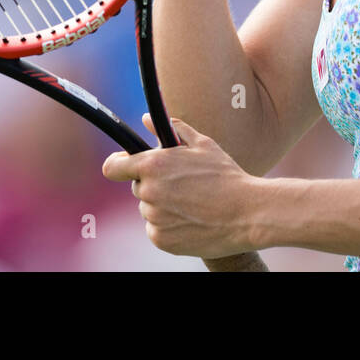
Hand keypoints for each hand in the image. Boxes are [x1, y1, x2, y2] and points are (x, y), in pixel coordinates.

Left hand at [102, 114, 261, 258]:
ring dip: (163, 206)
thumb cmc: (226, 175)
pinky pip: (157, 230)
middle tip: (182, 185)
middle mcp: (149, 191)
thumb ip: (173, 129)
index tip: (123, 167)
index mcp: (154, 165)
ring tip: (192, 203)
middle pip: (139, 188)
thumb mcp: (203, 145)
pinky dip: (169, 226)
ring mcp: (154, 218)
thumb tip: (147, 120)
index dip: (117, 165)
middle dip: (154, 185)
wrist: (247, 212)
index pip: (113, 167)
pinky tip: (191, 219)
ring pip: (149, 209)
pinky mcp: (161, 239)